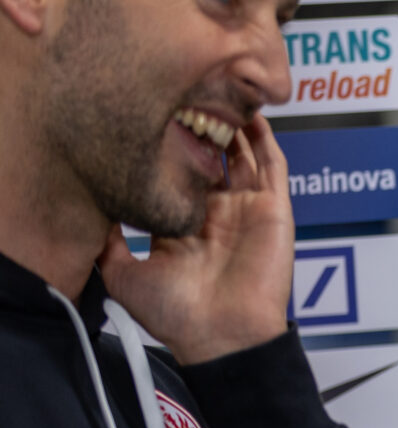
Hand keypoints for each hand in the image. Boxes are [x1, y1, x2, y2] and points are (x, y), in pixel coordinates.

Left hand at [98, 114, 294, 364]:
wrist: (221, 335)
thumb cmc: (177, 316)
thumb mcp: (123, 275)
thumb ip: (107, 242)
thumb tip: (92, 213)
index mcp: (185, 227)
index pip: (178, 175)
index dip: (168, 146)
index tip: (151, 117)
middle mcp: (218, 215)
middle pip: (213, 158)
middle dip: (202, 127)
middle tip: (187, 93)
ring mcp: (248, 211)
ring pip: (244, 156)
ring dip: (235, 126)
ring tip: (222, 92)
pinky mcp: (274, 211)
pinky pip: (274, 167)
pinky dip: (267, 140)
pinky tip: (254, 115)